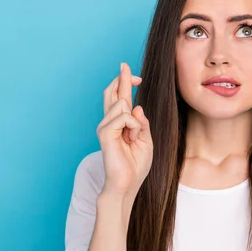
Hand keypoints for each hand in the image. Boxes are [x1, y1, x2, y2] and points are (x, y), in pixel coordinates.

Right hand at [97, 62, 152, 195]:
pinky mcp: (105, 133)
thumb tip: (136, 107)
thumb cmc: (136, 166)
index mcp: (120, 124)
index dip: (124, 82)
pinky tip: (131, 138)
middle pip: (113, 92)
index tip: (132, 72)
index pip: (120, 98)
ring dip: (135, 120)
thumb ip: (142, 123)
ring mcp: (105, 127)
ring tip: (134, 137)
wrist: (127, 185)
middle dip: (121, 78)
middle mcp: (110, 123)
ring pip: (122, 103)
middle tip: (125, 65)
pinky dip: (134, 126)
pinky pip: (124, 117)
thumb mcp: (146, 141)